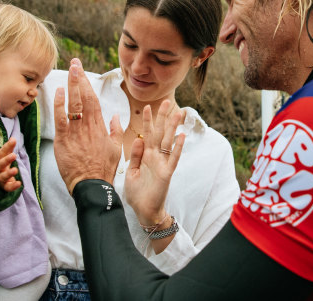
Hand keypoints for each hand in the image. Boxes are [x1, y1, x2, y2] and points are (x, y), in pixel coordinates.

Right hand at [0, 137, 20, 191]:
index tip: (13, 141)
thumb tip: (13, 138)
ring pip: (3, 176)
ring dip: (9, 173)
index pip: (3, 151)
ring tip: (15, 170)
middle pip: (1, 164)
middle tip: (14, 155)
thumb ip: (9, 147)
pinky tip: (19, 184)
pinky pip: (8, 187)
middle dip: (7, 160)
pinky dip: (13, 186)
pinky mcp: (4, 185)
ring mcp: (0, 177)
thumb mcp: (3, 154)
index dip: (8, 146)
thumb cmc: (0, 162)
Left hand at [54, 58, 122, 192]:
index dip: (87, 84)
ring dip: (71, 86)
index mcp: (100, 127)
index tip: (82, 71)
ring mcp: (76, 133)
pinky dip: (59, 105)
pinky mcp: (64, 141)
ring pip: (74, 104)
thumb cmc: (103, 169)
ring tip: (69, 70)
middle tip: (75, 63)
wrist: (93, 185)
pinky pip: (61, 119)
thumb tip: (116, 117)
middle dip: (79, 78)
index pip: (93, 100)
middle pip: (84, 97)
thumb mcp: (116, 149)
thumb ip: (116, 131)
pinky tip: (58, 92)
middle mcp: (88, 126)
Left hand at [125, 100, 184, 224]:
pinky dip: (178, 147)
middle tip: (167, 101)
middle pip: (160, 133)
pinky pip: (173, 158)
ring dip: (173, 127)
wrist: (143, 211)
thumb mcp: (131, 172)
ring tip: (179, 113)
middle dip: (163, 117)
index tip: (148, 106)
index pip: (147, 133)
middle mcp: (155, 156)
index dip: (148, 120)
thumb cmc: (137, 193)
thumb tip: (138, 138)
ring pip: (169, 141)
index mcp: (145, 155)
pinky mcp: (167, 173)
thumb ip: (134, 155)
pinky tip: (182, 136)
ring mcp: (162, 164)